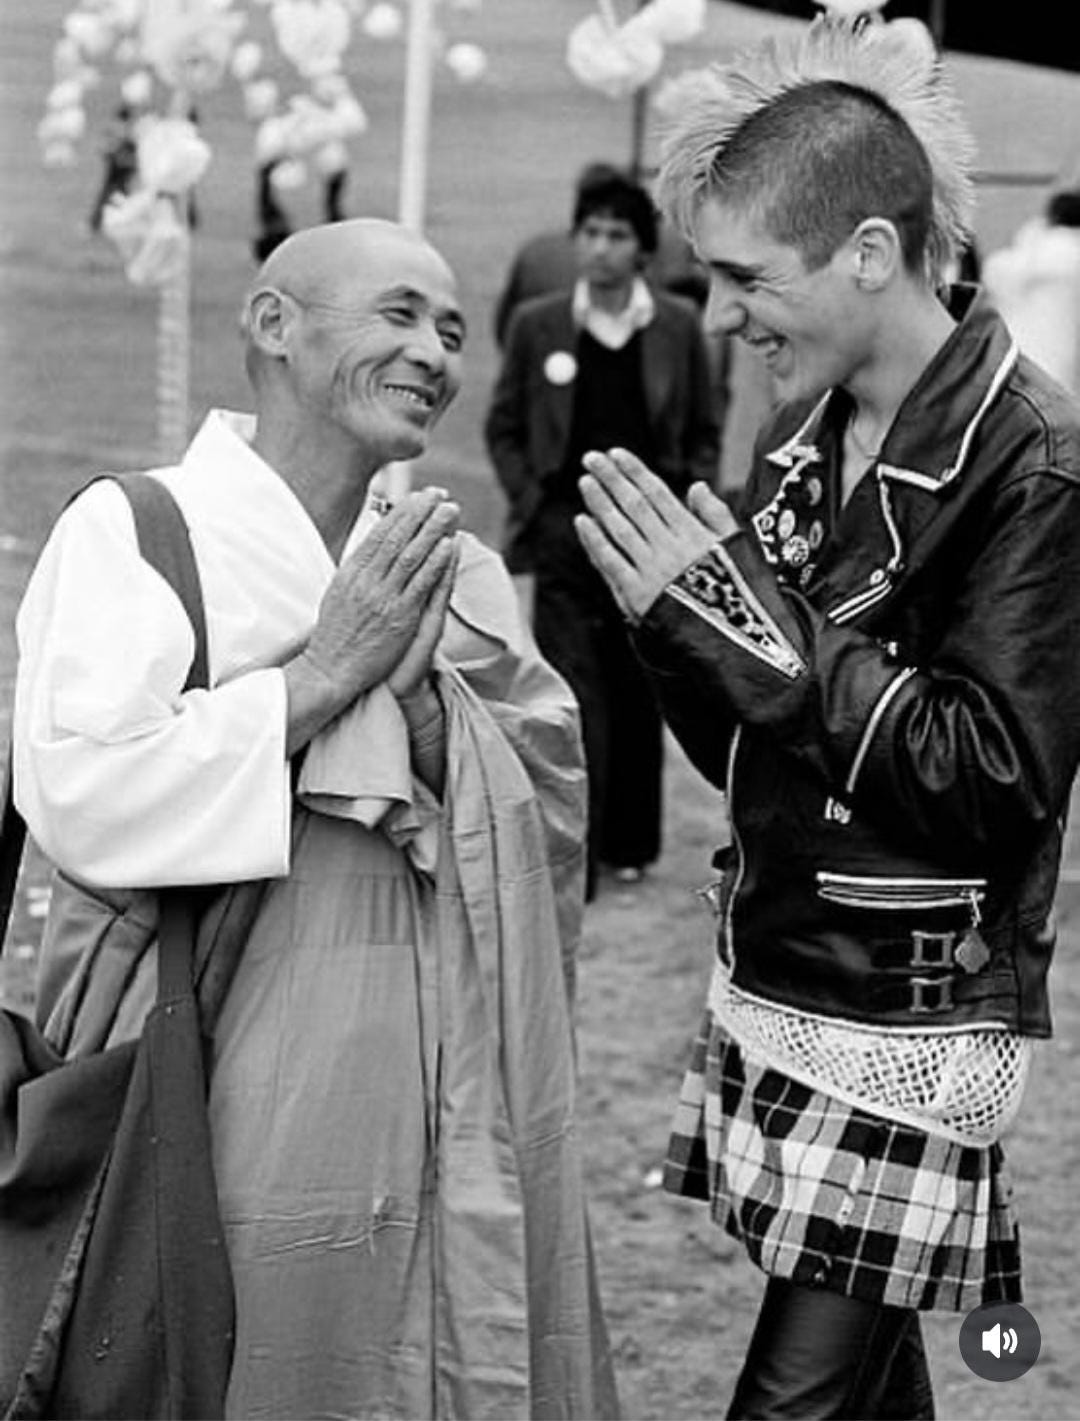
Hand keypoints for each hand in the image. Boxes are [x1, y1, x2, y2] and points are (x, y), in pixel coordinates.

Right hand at [300, 487, 460, 704]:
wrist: (330, 669)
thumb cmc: (336, 633)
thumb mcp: (339, 592)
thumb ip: (358, 569)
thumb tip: (374, 544)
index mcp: (351, 571)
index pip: (380, 533)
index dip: (402, 511)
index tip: (419, 495)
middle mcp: (366, 580)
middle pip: (398, 537)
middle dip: (421, 512)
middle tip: (441, 493)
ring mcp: (383, 598)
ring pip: (412, 555)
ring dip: (433, 529)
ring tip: (451, 509)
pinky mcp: (399, 617)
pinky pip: (420, 584)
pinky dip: (436, 562)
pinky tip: (449, 545)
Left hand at [573, 448, 737, 620]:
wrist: (735, 642)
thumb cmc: (739, 597)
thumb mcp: (738, 550)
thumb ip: (715, 516)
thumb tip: (696, 485)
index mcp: (694, 534)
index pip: (658, 493)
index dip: (635, 471)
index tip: (616, 454)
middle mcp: (670, 548)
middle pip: (634, 505)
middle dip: (611, 479)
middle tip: (590, 458)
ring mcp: (652, 571)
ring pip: (619, 529)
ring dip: (600, 503)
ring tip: (585, 482)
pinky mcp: (637, 595)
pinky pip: (610, 563)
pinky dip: (595, 541)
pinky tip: (582, 522)